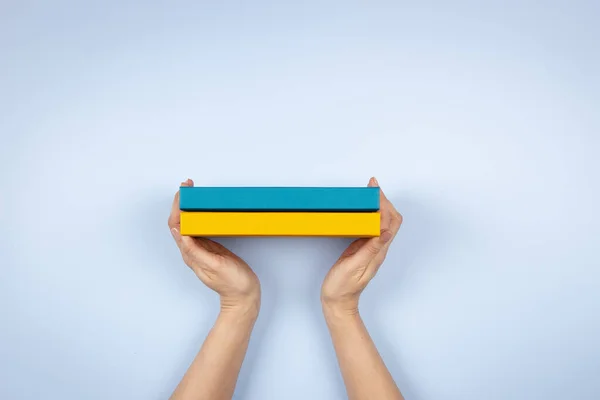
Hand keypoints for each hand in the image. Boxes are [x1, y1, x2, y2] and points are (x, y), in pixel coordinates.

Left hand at [168, 179, 260, 313]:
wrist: (244, 296)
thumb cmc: (232, 283)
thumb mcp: (214, 265)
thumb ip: (196, 250)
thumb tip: (180, 233)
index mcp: (190, 253)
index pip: (177, 225)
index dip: (177, 206)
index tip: (183, 192)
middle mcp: (192, 250)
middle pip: (180, 221)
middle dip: (181, 202)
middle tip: (188, 185)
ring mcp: (202, 248)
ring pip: (190, 223)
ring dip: (189, 207)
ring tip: (193, 192)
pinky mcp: (212, 247)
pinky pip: (201, 227)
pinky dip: (200, 215)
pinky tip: (205, 208)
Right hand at [321, 177, 401, 313]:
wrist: (337, 302)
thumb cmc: (343, 287)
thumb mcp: (355, 267)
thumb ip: (370, 249)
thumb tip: (386, 231)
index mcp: (378, 251)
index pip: (390, 223)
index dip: (385, 203)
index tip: (375, 190)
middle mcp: (377, 248)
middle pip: (388, 219)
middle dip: (382, 200)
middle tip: (371, 186)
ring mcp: (369, 247)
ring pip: (380, 221)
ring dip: (376, 205)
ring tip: (367, 192)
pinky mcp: (360, 247)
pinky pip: (369, 227)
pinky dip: (367, 214)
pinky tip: (359, 209)